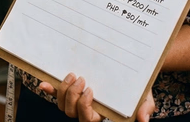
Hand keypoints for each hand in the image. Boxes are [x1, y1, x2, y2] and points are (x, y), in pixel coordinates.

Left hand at [38, 75, 154, 121]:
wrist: (130, 73)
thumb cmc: (138, 88)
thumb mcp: (145, 97)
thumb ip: (145, 108)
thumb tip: (143, 120)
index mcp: (102, 114)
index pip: (88, 119)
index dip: (84, 107)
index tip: (90, 91)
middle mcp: (87, 110)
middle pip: (71, 112)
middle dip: (72, 95)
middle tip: (81, 78)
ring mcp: (77, 100)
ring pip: (62, 105)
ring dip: (63, 90)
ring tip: (73, 75)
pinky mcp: (70, 89)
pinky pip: (56, 94)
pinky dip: (49, 90)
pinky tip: (44, 84)